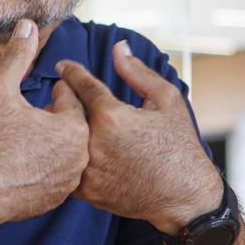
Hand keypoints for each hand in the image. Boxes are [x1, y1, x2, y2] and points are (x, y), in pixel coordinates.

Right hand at [0, 18, 89, 223]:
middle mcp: (80, 154)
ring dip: (54, 141)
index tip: (49, 87)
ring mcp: (70, 180)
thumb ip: (16, 56)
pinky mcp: (58, 198)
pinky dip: (48, 164)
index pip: (70, 97)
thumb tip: (27, 24)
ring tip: (33, 136)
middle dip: (57, 116)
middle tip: (39, 112)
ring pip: (67, 150)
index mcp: (73, 126)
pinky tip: (29, 161)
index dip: (55, 89)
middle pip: (73, 124)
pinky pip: (59, 173)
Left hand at [57, 40, 221, 234]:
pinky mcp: (88, 191)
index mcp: (111, 115)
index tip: (62, 66)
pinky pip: (66, 170)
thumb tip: (118, 47)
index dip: (70, 72)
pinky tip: (69, 151)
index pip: (80, 84)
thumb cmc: (180, 146)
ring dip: (59, 130)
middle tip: (59, 93)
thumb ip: (137, 72)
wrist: (185, 197)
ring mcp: (89, 169)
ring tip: (60, 122)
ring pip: (61, 142)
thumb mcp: (166, 100)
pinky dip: (65, 158)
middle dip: (59, 100)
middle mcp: (94, 142)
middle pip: (63, 112)